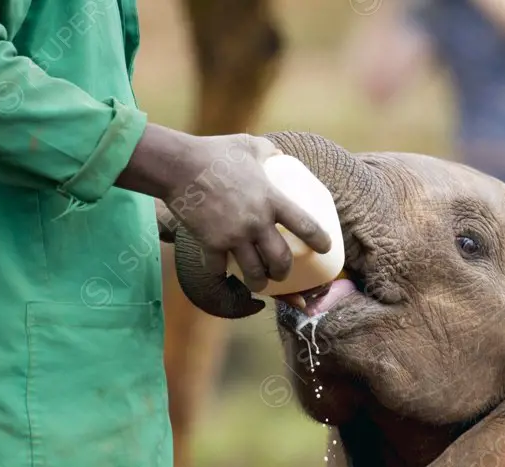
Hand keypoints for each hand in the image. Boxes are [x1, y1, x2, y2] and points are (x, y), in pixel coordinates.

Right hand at [137, 131, 332, 292]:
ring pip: (254, 272)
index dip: (321, 240)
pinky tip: (223, 272)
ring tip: (259, 283)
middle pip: (281, 259)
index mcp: (271, 199)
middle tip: (282, 273)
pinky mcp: (211, 244)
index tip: (326, 248)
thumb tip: (278, 155)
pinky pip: (219, 268)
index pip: (306, 225)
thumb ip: (268, 151)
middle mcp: (256, 222)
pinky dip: (221, 273)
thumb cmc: (215, 152)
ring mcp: (234, 236)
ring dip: (259, 282)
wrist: (178, 165)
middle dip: (284, 272)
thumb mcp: (249, 144)